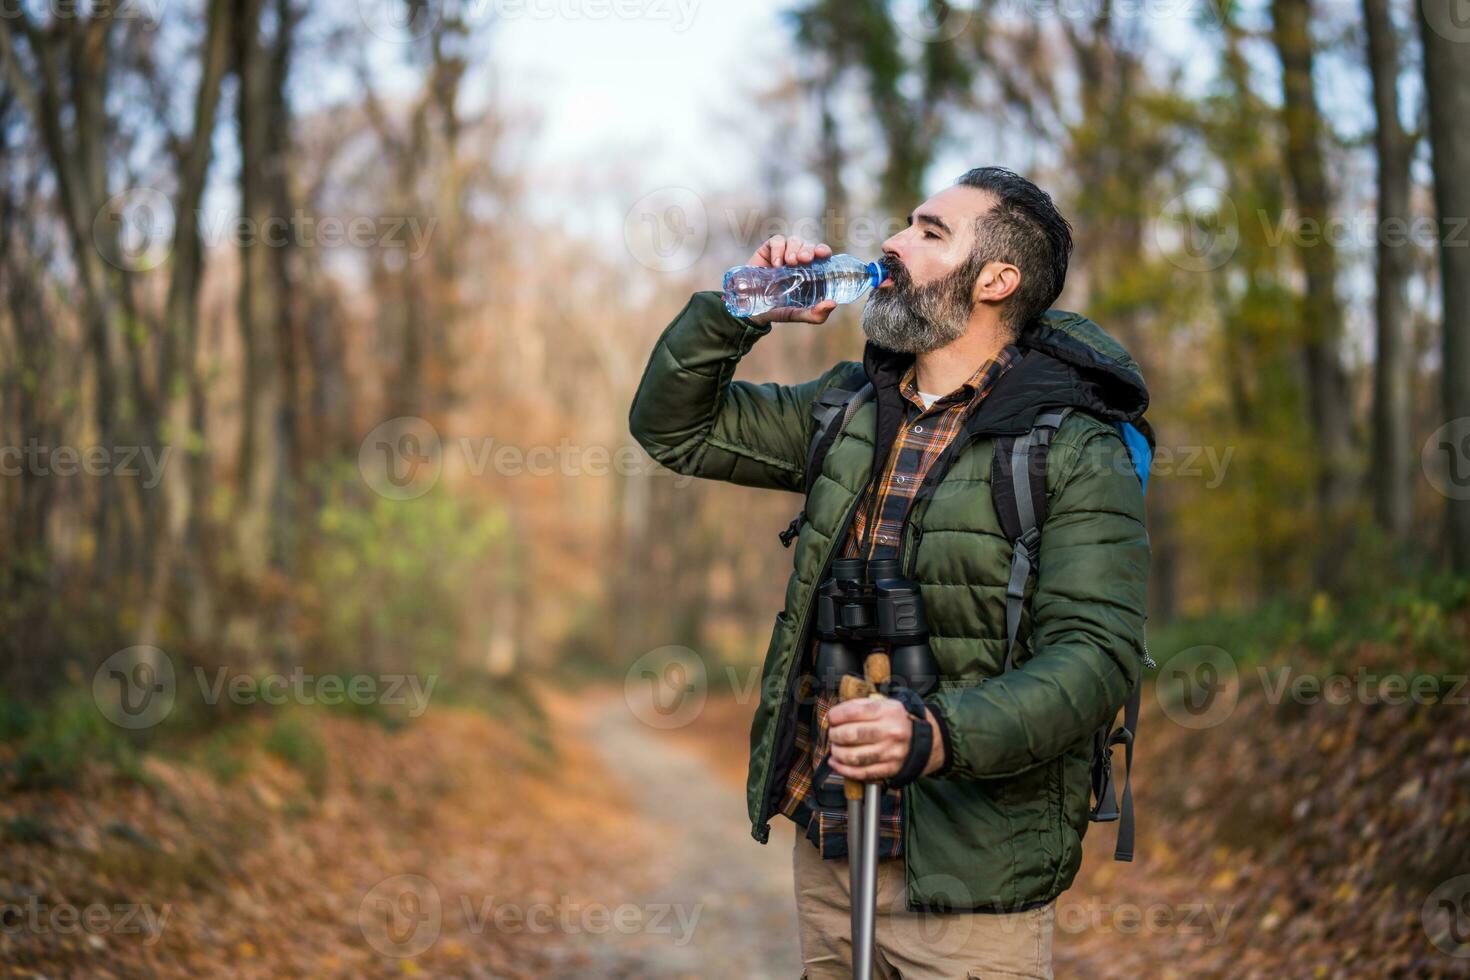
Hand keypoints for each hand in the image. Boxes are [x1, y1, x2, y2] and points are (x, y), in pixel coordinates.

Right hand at [744, 235, 838, 326]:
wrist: (751, 310)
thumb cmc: (777, 310)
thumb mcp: (798, 315)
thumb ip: (816, 314)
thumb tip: (833, 303)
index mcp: (809, 271)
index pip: (821, 255)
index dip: (823, 250)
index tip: (822, 254)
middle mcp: (798, 260)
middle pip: (808, 246)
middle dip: (808, 249)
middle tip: (805, 260)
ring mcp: (783, 254)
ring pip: (794, 240)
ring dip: (794, 249)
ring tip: (790, 263)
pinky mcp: (768, 250)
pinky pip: (777, 241)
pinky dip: (778, 249)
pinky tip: (776, 264)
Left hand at [827, 697, 945, 781]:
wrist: (925, 740)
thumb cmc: (898, 720)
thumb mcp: (885, 704)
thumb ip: (861, 706)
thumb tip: (835, 715)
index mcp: (888, 711)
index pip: (854, 712)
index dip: (836, 715)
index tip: (831, 718)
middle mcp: (890, 732)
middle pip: (851, 734)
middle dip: (834, 735)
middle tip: (833, 734)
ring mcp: (890, 752)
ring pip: (853, 756)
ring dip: (837, 753)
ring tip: (835, 748)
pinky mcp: (889, 769)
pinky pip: (861, 772)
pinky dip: (844, 769)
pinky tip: (837, 763)